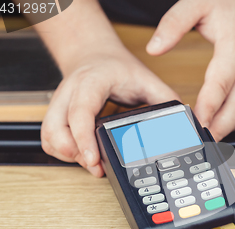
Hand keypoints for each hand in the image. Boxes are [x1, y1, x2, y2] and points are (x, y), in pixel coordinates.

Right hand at [41, 47, 179, 176]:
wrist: (95, 55)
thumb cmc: (117, 67)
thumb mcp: (146, 79)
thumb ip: (164, 98)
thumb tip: (184, 118)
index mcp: (92, 82)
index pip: (81, 112)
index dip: (84, 138)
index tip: (94, 159)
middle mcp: (70, 92)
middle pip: (57, 128)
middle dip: (75, 154)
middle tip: (97, 167)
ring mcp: (60, 103)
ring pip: (49, 135)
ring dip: (67, 155)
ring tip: (91, 163)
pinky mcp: (56, 114)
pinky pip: (49, 138)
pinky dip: (62, 152)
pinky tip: (80, 156)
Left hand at [147, 0, 234, 140]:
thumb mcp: (198, 3)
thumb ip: (173, 25)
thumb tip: (153, 48)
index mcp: (234, 50)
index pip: (218, 89)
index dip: (206, 111)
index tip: (193, 125)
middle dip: (219, 128)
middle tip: (201, 142)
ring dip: (231, 127)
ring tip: (212, 138)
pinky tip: (230, 123)